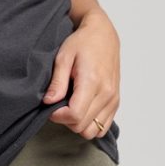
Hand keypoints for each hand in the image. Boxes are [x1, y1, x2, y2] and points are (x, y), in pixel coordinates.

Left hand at [42, 7, 120, 139]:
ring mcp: (113, 99)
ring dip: (78, 124)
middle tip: (58, 104)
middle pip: (83, 126)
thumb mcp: (64, 57)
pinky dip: (90, 123)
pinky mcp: (116, 102)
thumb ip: (57, 82)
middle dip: (66, 120)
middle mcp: (107, 93)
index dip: (58, 115)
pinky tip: (81, 108)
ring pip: (93, 131)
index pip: (75, 114)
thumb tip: (49, 102)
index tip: (50, 106)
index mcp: (92, 81)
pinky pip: (103, 126)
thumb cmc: (82, 42)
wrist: (103, 34)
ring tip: (70, 106)